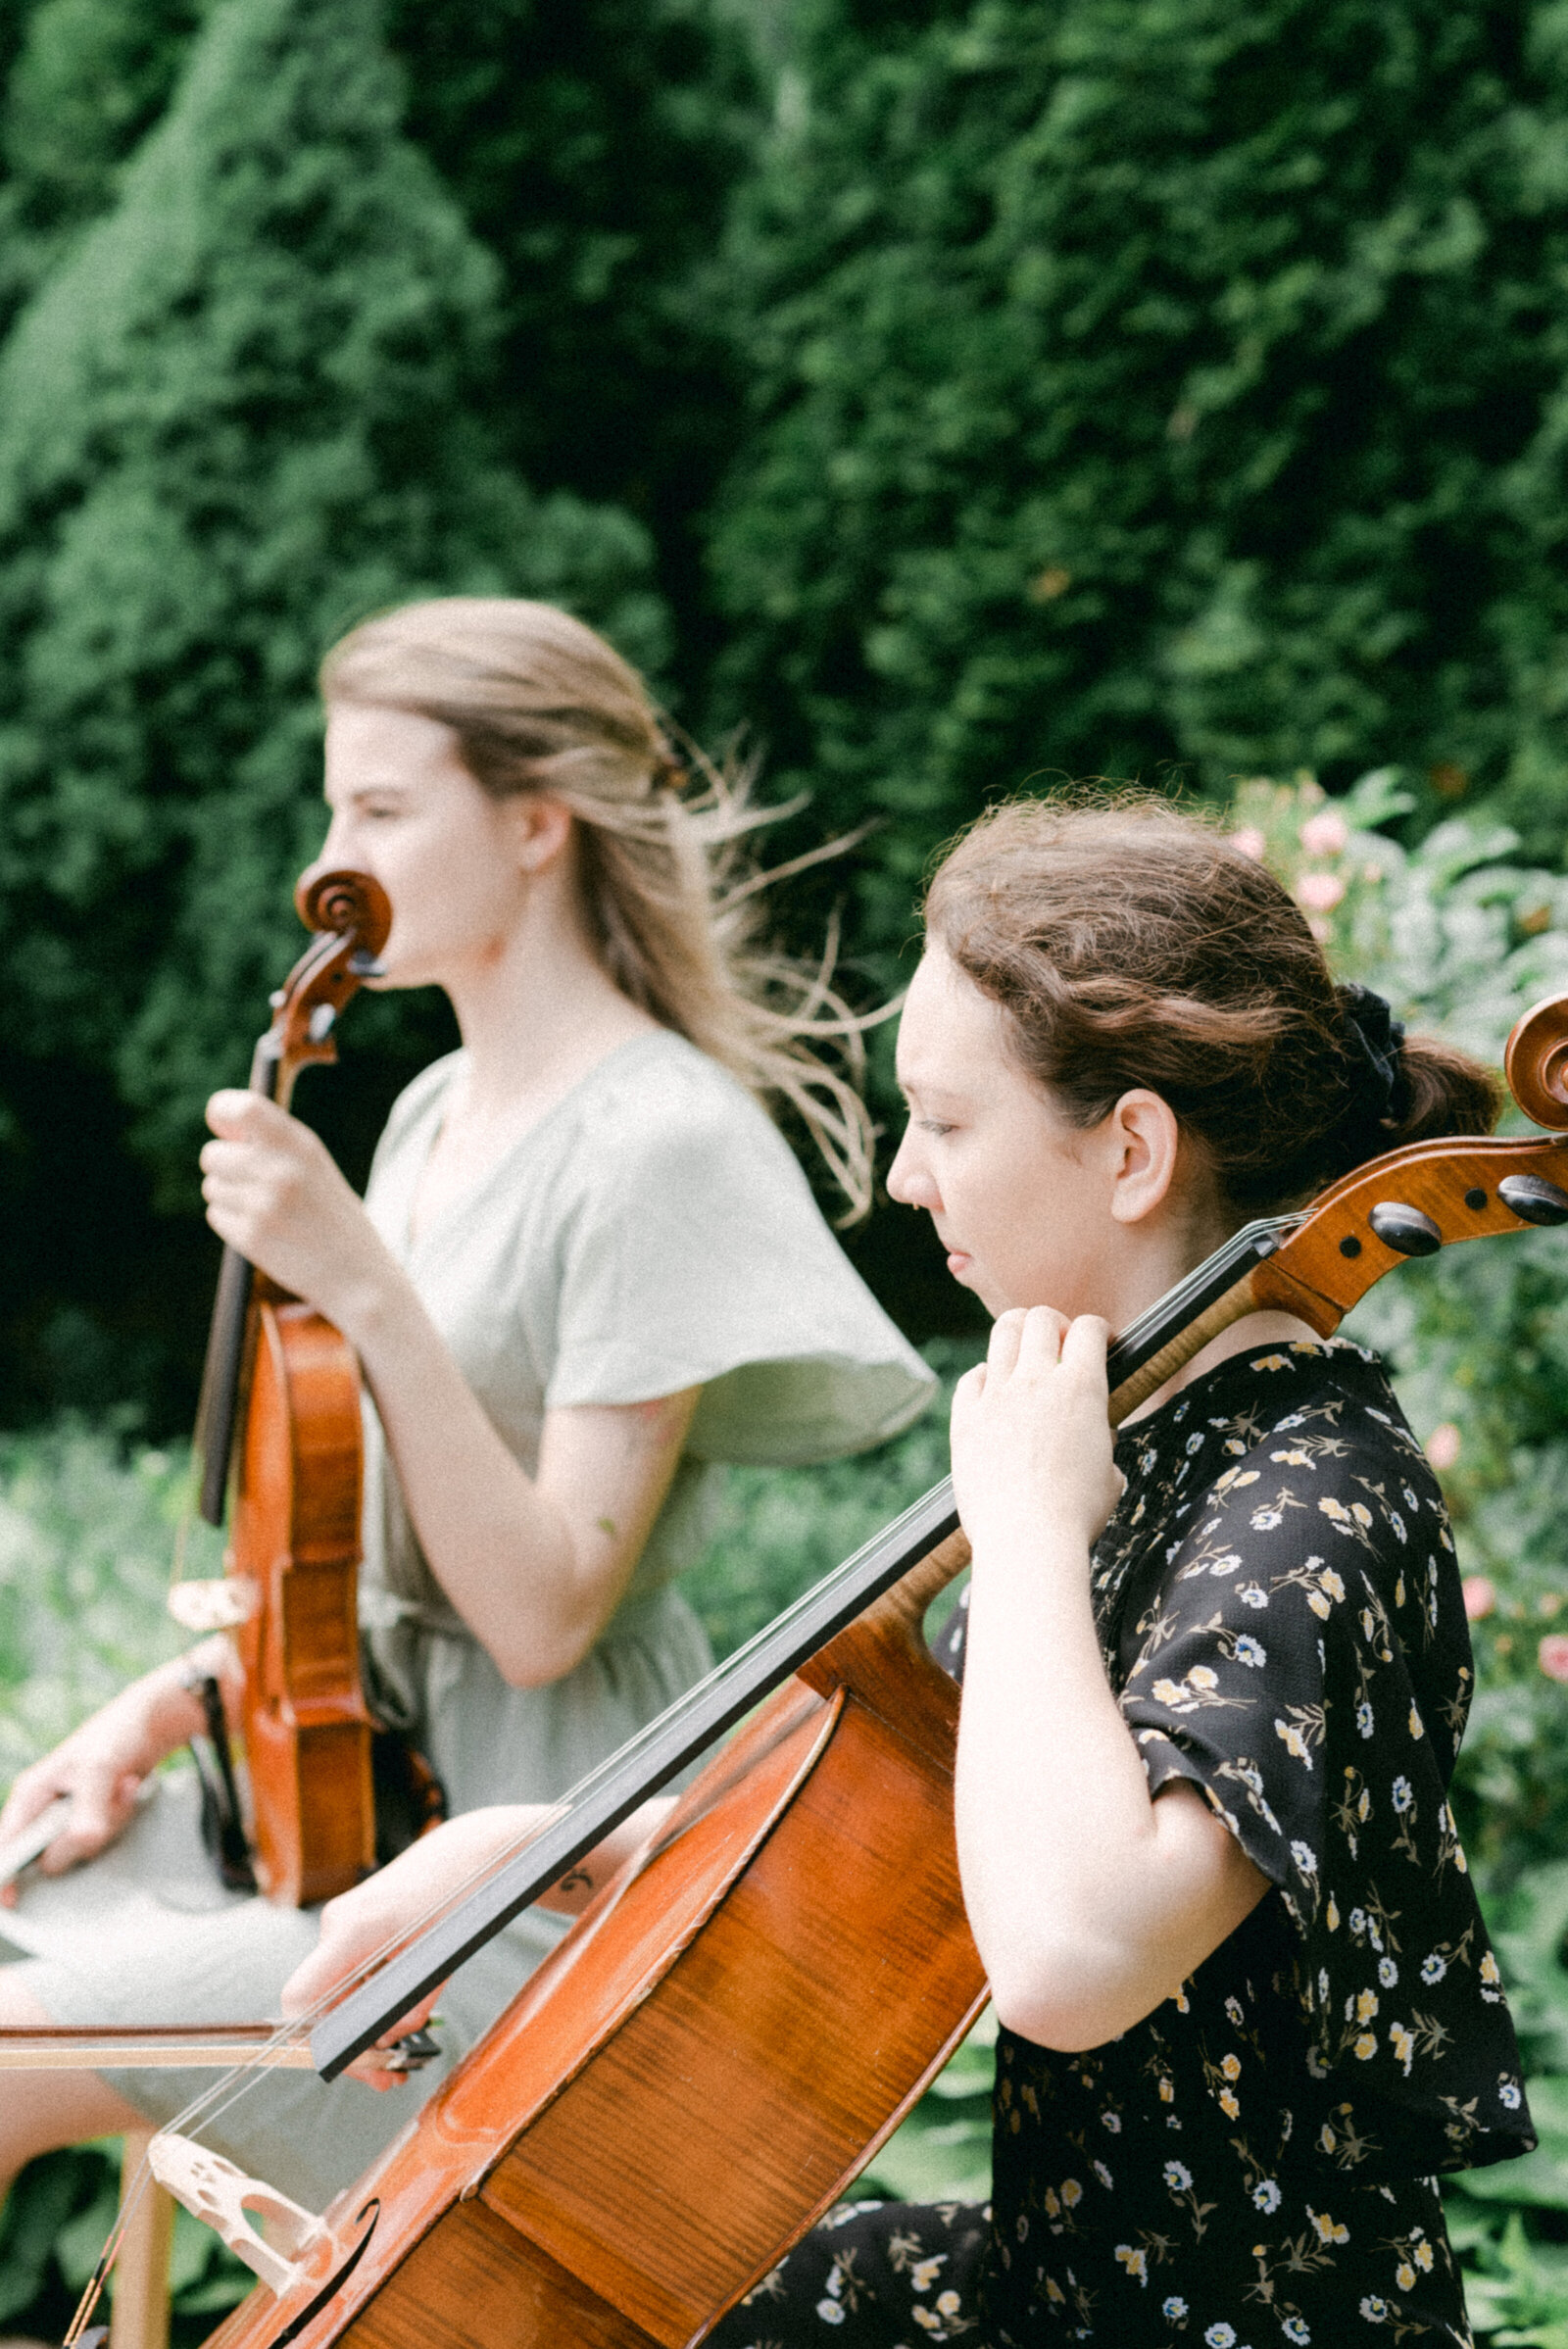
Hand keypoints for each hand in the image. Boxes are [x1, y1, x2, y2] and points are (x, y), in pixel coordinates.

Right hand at [0, 1681, 176, 1903]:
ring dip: (110, 1820)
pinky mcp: (91, 1818)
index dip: (4, 1875)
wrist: (148, 1724)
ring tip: (123, 1786)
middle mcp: (43, 1808)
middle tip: (110, 1802)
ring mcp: (67, 1815)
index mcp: (31, 1794)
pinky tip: (130, 1789)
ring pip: (82, 1846)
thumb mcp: (100, 1770)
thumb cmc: (114, 1737)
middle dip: (87, 1835)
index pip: (6, 1844)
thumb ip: (89, 1809)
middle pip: (53, 1854)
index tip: (12, 1902)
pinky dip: (121, 1815)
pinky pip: (103, 1836)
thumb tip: (83, 1842)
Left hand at [201, 1091, 387, 1329]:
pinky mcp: (251, 1237)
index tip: (224, 1126)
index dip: (221, 1112)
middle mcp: (281, 1170)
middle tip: (252, 1182)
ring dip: (229, 1197)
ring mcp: (264, 1205)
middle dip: (224, 1167)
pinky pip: (216, 1215)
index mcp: (300, 1145)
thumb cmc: (331, 1214)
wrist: (358, 1274)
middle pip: (213, 1154)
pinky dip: (231, 1222)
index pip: (242, 1108)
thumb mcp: (314, 1166)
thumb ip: (272, 1142)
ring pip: (212, 1186)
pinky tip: (264, 1231)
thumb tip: (221, 1124)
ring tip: (266, 1210)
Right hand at [280, 1807, 552, 2088]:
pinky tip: (399, 2023)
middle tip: (386, 2077)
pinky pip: (354, 1976)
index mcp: (352, 1929)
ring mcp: (345, 1925)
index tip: (350, 2062)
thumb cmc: (457, 1896)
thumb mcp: (438, 1958)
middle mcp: (339, 1926)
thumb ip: (409, 2004)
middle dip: (352, 2045)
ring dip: (365, 2028)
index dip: (314, 2039)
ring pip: (340, 1994)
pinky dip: (372, 2003)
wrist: (469, 1851)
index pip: (301, 1997)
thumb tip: (388, 2044)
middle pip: (321, 2005)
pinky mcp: (358, 1928)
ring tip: (399, 2061)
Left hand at [950, 1309, 1121, 1567]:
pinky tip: (992, 1392)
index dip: (1096, 1329)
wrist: (1027, 1539)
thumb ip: (1100, 1444)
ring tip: (1024, 1354)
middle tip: (1059, 1345)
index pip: (1089, 1328)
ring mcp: (996, 1396)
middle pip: (1040, 1318)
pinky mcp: (965, 1418)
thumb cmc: (1077, 1515)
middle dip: (1054, 1324)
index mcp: (1081, 1388)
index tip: (1098, 1343)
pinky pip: (971, 1377)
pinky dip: (984, 1377)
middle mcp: (1036, 1380)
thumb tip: (1095, 1442)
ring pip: (1003, 1333)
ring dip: (1017, 1334)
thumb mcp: (1109, 1474)